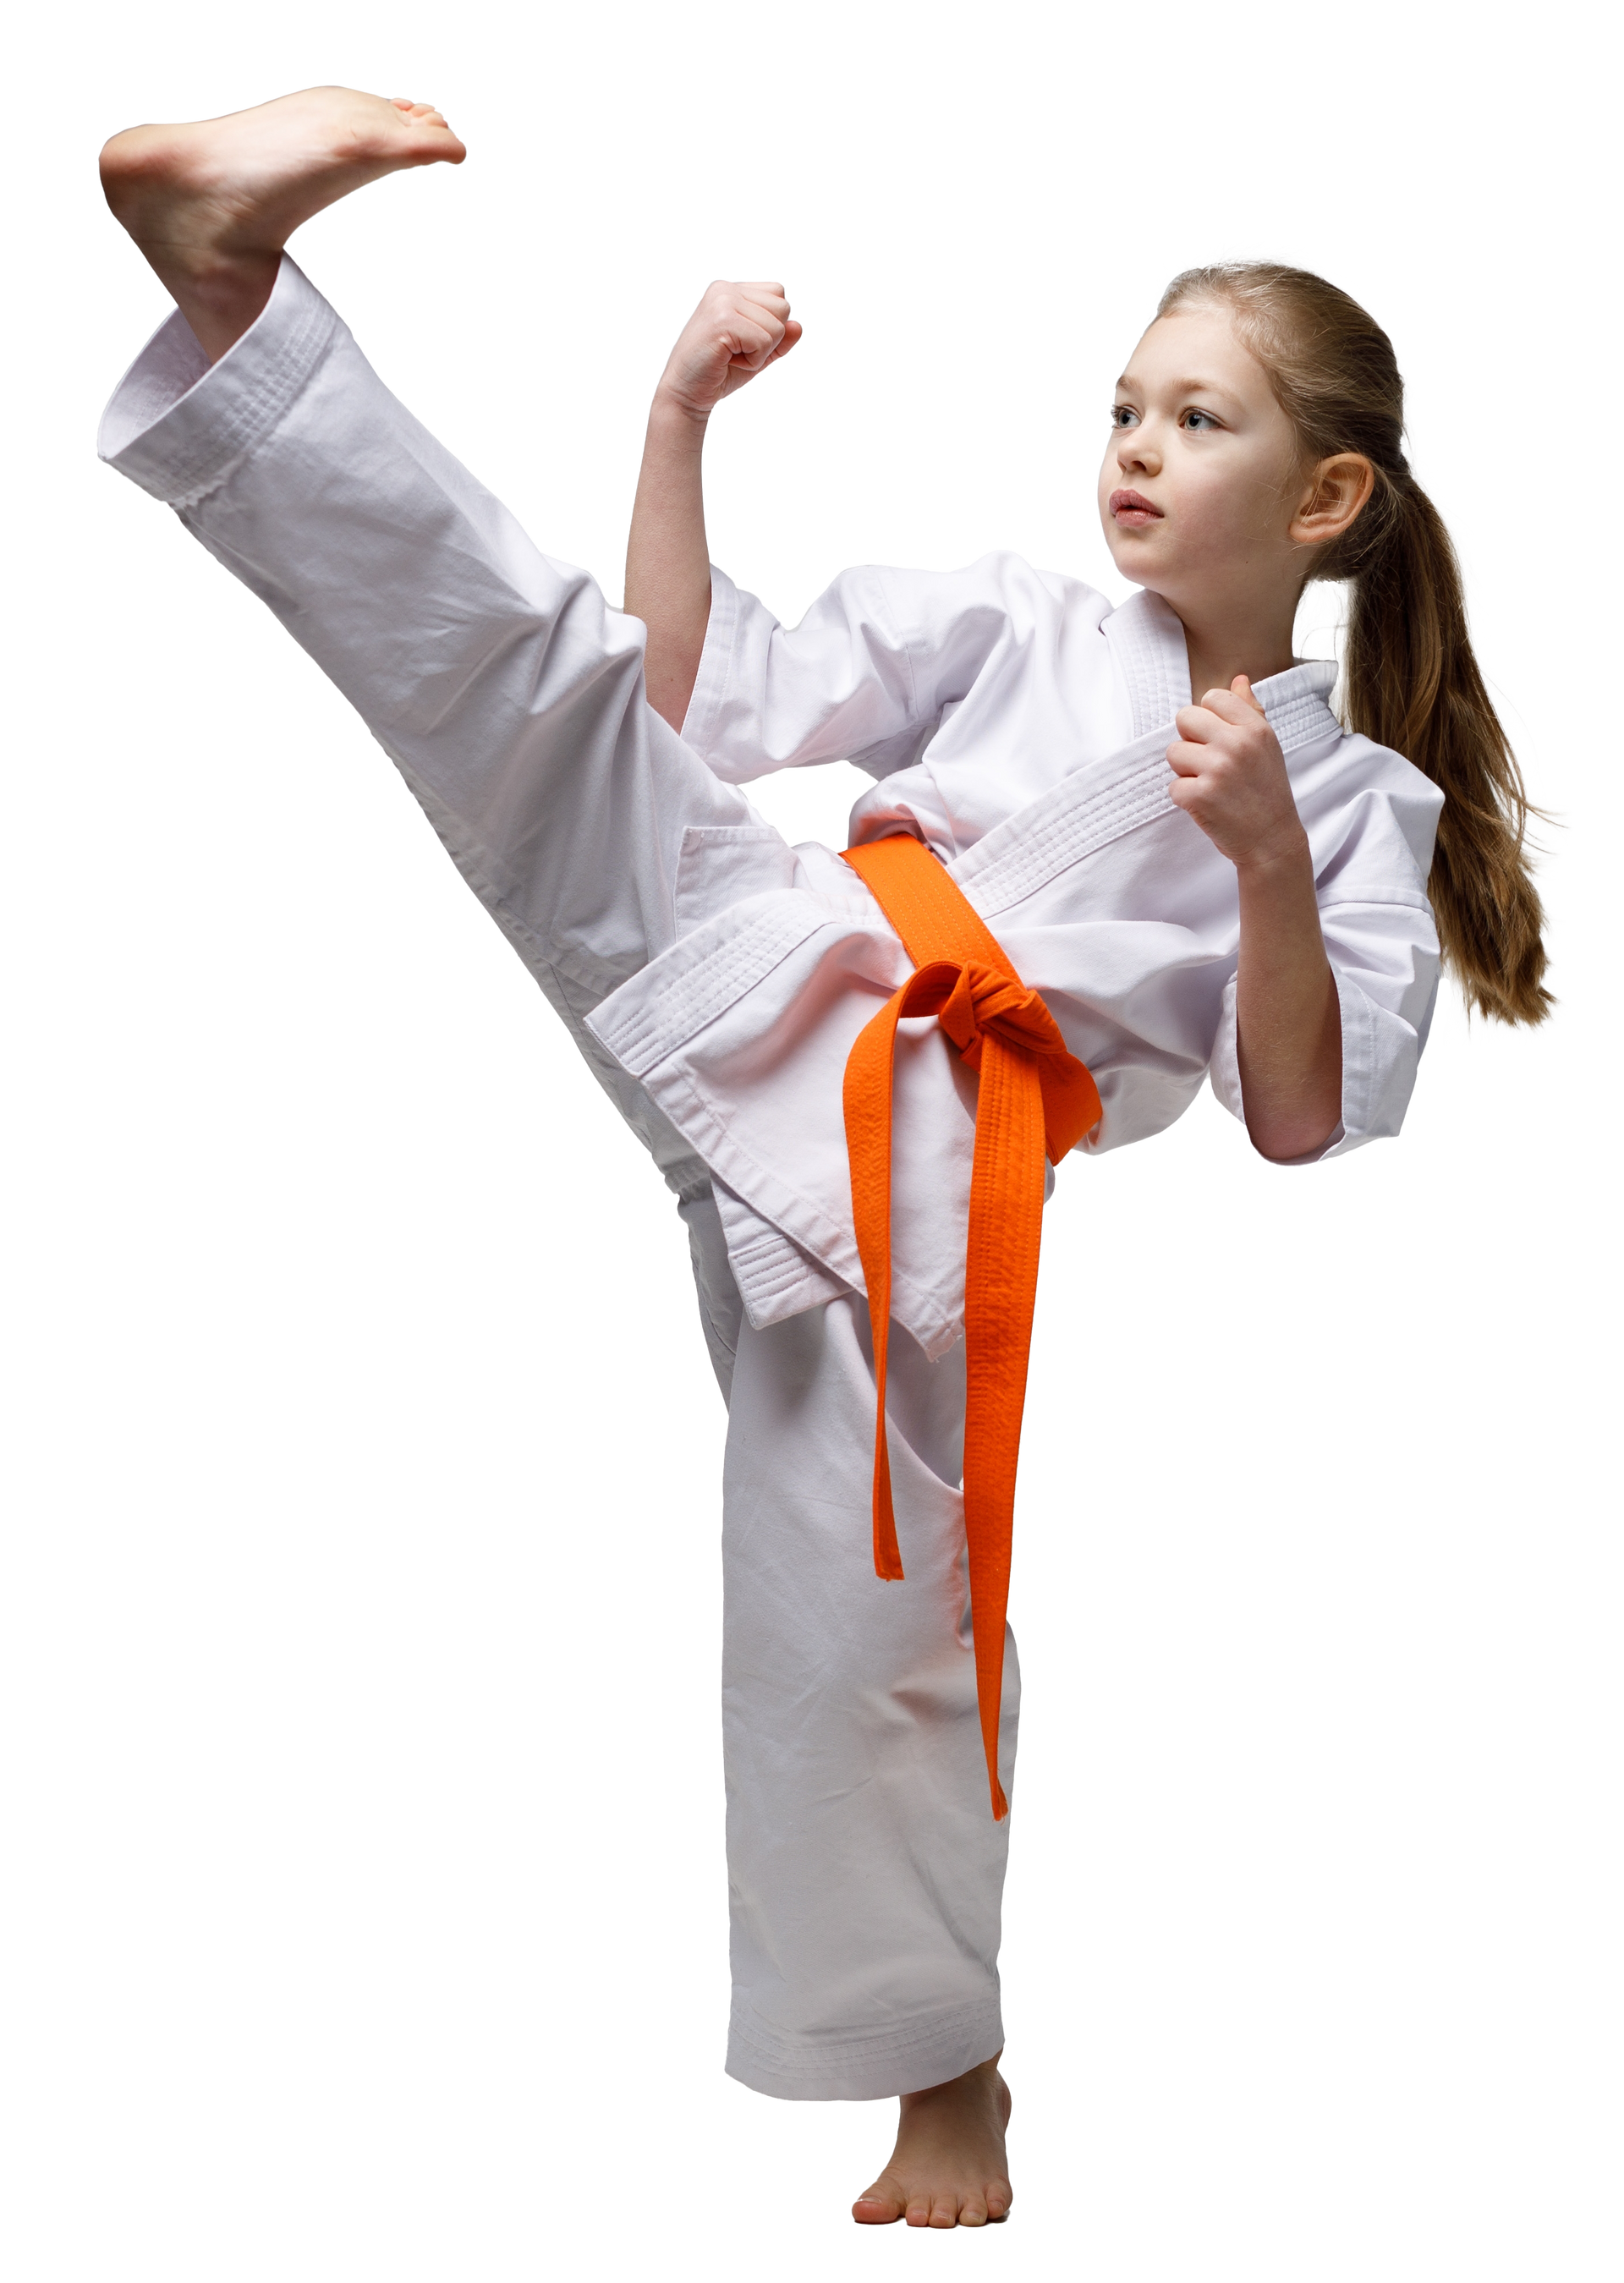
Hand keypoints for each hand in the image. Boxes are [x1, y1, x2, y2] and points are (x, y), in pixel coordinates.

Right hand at [652, 277, 804, 419]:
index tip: (742, 341)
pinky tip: (729, 361)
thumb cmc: (719, 373)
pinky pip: (764, 341)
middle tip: (737, 351)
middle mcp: (725, 289)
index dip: (770, 326)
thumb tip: (798, 326)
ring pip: (777, 326)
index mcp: (730, 289)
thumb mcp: (756, 353)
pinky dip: (753, 360)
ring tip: (732, 356)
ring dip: (760, 352)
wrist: (686, 394)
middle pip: (782, 306)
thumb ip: (780, 339)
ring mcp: (722, 301)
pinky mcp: (722, 321)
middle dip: (769, 338)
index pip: (778, 294)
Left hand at [1167, 678, 1305, 871]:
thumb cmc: (1266, 791)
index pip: (1212, 697)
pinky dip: (1185, 798)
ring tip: (1209, 784)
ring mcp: (1217, 769)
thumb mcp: (1266, 746)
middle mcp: (1237, 743)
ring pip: (1173, 752)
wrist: (1272, 839)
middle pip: (1184, 718)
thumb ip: (1249, 711)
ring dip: (1185, 771)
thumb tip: (1239, 679)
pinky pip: (1173, 786)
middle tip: (1208, 762)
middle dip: (1190, 741)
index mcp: (1255, 727)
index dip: (1207, 718)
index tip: (1218, 739)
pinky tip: (1207, 804)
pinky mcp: (1200, 795)